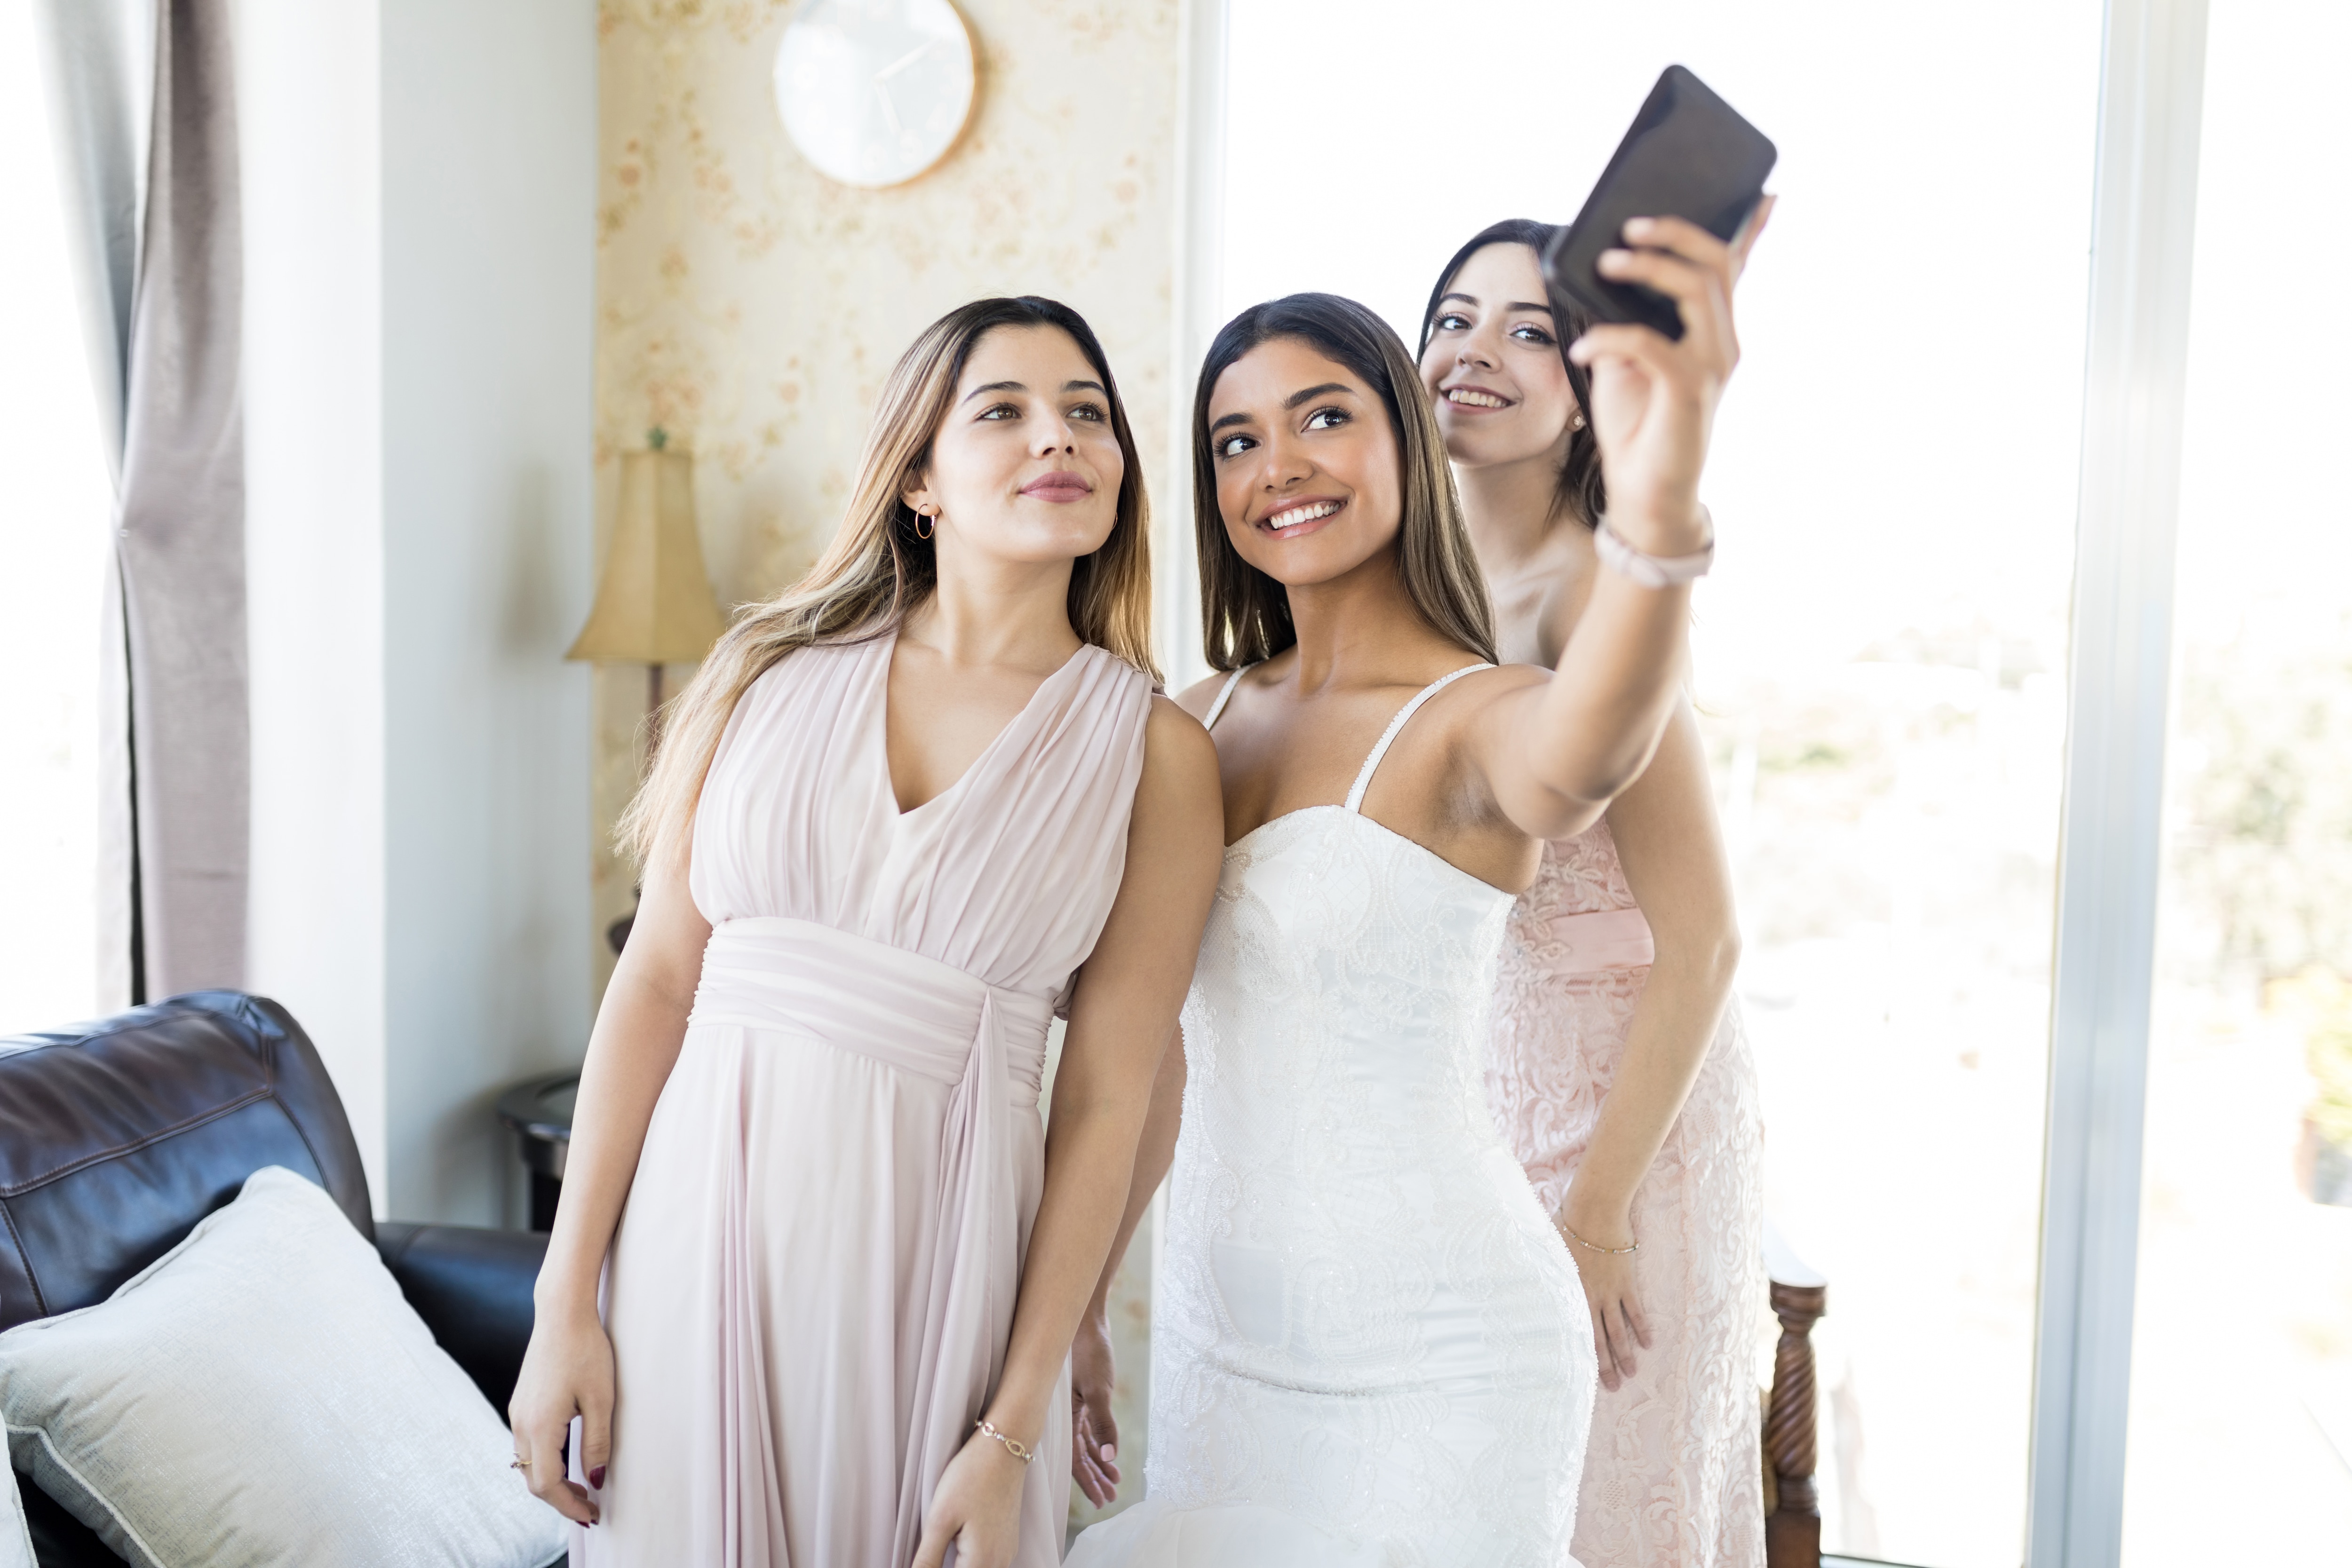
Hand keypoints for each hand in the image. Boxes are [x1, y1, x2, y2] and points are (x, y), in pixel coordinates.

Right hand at [508, 1303, 613, 1525]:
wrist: (562, 1313)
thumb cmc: (586, 1350)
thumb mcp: (601, 1399)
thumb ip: (597, 1443)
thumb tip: (594, 1480)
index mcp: (541, 1424)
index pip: (547, 1484)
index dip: (568, 1505)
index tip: (591, 1514)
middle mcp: (521, 1422)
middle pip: (533, 1479)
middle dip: (559, 1499)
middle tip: (589, 1508)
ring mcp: (517, 1412)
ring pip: (527, 1464)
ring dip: (550, 1482)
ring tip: (580, 1489)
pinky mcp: (520, 1403)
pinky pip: (527, 1445)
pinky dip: (544, 1462)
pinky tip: (566, 1460)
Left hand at [912, 1423, 1029, 1567]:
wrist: (1006, 1447)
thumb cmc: (973, 1476)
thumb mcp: (940, 1519)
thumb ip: (927, 1559)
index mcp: (983, 1562)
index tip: (927, 1557)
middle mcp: (1000, 1562)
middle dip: (944, 1564)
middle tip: (930, 1551)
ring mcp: (1007, 1552)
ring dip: (956, 1563)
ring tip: (940, 1548)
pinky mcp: (1007, 1540)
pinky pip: (987, 1562)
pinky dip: (969, 1560)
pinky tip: (956, 1544)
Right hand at [1070, 1311, 1123, 1506]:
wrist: (1083, 1319)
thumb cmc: (1087, 1351)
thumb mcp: (1099, 1389)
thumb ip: (1104, 1424)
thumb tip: (1110, 1458)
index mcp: (1063, 1417)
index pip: (1073, 1460)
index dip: (1086, 1482)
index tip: (1100, 1501)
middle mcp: (1064, 1415)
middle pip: (1078, 1456)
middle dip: (1093, 1478)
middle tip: (1109, 1498)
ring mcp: (1072, 1406)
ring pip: (1084, 1444)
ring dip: (1098, 1462)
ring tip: (1113, 1481)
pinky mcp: (1081, 1397)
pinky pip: (1088, 1429)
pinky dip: (1099, 1443)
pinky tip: (1109, 1455)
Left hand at [1559, 1205, 1651, 1393]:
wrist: (1594, 1211)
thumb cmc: (1566, 1225)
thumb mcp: (1547, 1250)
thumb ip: (1543, 1267)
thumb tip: (1521, 1269)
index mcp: (1568, 1293)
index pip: (1573, 1331)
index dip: (1578, 1353)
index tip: (1580, 1373)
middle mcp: (1589, 1298)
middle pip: (1598, 1339)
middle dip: (1606, 1365)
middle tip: (1613, 1387)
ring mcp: (1610, 1292)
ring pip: (1618, 1330)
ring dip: (1625, 1353)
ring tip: (1631, 1373)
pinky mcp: (1626, 1282)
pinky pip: (1636, 1310)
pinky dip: (1642, 1327)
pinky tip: (1648, 1343)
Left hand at [1570, 197, 1774, 555]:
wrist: (1644, 494)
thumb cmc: (1635, 425)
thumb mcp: (1624, 358)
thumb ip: (1624, 316)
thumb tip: (1606, 272)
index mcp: (1711, 330)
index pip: (1734, 270)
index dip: (1752, 228)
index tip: (1764, 192)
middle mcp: (1722, 342)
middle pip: (1716, 263)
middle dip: (1674, 233)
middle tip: (1628, 226)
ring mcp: (1713, 365)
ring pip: (1696, 289)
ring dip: (1647, 268)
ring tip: (1606, 265)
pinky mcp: (1691, 390)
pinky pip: (1653, 344)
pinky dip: (1611, 338)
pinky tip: (1581, 349)